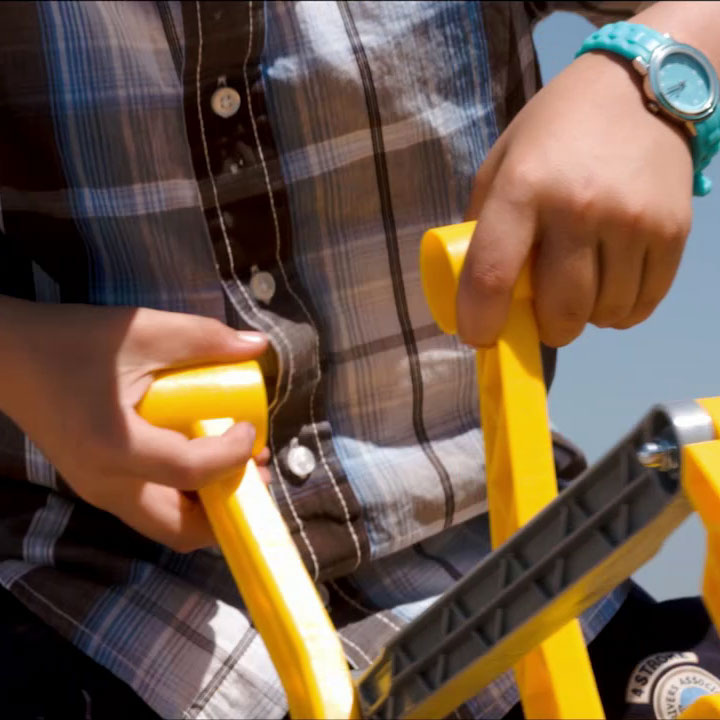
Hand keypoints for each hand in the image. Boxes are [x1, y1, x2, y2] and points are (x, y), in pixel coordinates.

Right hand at [1, 299, 268, 551]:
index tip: (253, 428)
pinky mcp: (97, 486)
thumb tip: (258, 345)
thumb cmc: (73, 341)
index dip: (233, 455)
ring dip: (209, 507)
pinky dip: (185, 498)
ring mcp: (98, 492)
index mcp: (115, 445)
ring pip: (166, 526)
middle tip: (254, 472)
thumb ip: (203, 338)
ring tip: (237, 468)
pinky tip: (201, 460)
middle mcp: (106, 484)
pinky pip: (151, 508)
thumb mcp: (142, 330)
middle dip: (228, 508)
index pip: (191, 470)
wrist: (9, 358)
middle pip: (180, 529)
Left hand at [457, 51, 693, 347]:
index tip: (479, 335)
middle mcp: (579, 207)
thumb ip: (483, 223)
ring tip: (579, 292)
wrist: (639, 86)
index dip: (480, 321)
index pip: (493, 276)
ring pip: (603, 314)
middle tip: (541, 316)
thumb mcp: (502, 162)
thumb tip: (474, 290)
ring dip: (584, 319)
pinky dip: (621, 312)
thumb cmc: (554, 130)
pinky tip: (610, 291)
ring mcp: (632, 221)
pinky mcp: (673, 232)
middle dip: (544, 329)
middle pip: (559, 310)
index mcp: (524, 187)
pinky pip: (642, 304)